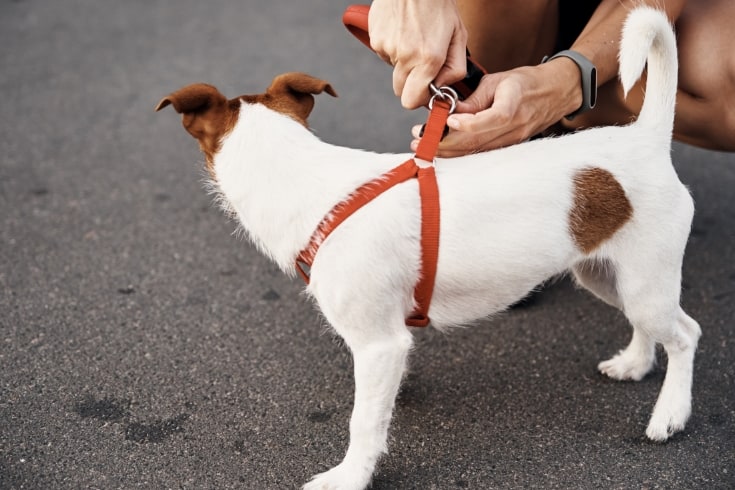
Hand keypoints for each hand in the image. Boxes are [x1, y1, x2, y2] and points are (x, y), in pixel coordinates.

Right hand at [369, 0, 467, 108]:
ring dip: (403, 63)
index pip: (412, 100)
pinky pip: (384, 54)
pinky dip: (393, 47)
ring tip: (413, 38)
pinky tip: (402, 31)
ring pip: (393, 71)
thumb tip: (442, 87)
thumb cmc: (439, 5)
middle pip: (401, 91)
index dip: (419, 99)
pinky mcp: (375, 38)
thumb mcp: (459, 36)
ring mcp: (387, 47)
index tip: (426, 90)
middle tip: (422, 64)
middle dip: (411, 84)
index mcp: (428, 58)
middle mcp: (405, 56)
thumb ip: (455, 68)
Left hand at [410, 58, 583, 155]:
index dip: (469, 123)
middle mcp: (516, 126)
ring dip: (448, 152)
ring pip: (477, 151)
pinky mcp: (509, 148)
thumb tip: (449, 112)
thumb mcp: (498, 81)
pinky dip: (460, 154)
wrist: (556, 94)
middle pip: (478, 141)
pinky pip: (482, 154)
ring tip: (424, 147)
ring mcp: (514, 140)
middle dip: (445, 143)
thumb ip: (473, 99)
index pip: (494, 118)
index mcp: (514, 102)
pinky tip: (441, 151)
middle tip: (419, 139)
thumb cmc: (525, 83)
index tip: (447, 121)